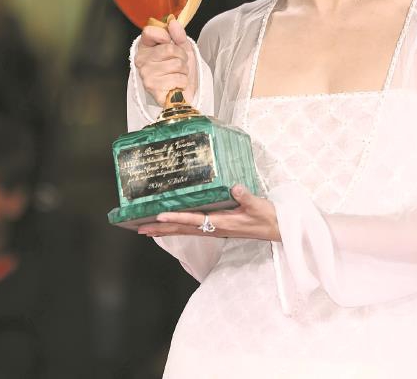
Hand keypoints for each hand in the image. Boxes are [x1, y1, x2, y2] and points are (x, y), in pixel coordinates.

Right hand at [134, 18, 196, 105]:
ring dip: (183, 71)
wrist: (184, 92)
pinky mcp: (153, 88)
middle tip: (179, 64)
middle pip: (169, 49)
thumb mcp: (182, 48)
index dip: (165, 35)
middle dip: (182, 57)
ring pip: (176, 64)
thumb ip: (178, 34)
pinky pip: (177, 78)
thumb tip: (173, 22)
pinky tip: (176, 85)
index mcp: (145, 48)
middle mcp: (142, 60)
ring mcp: (146, 74)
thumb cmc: (180, 70)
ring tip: (178, 75)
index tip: (170, 42)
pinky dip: (183, 82)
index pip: (149, 32)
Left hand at [137, 185, 279, 241]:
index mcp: (222, 222)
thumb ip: (246, 196)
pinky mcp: (218, 228)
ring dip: (166, 231)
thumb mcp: (258, 205)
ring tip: (147, 229)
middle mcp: (215, 228)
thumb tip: (235, 187)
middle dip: (161, 229)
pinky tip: (170, 227)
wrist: (276, 228)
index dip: (176, 218)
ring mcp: (215, 229)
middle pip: (183, 229)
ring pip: (185, 231)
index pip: (194, 220)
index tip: (160, 216)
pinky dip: (178, 228)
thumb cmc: (267, 217)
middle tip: (140, 228)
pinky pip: (193, 229)